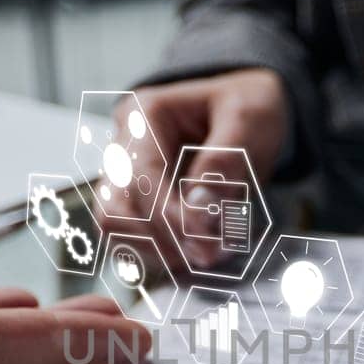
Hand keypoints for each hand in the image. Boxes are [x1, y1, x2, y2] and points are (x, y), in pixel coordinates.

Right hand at [105, 68, 287, 269]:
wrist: (248, 109)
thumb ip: (223, 162)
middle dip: (160, 240)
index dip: (168, 218)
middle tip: (209, 256)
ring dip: (158, 250)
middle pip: (113, 207)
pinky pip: (129, 236)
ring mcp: (122, 172)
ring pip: (114, 227)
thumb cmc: (248, 107)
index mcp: (144, 114)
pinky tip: (195, 251)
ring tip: (208, 253)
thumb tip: (198, 209)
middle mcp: (124, 143)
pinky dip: (160, 251)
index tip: (205, 246)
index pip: (140, 177)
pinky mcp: (134, 198)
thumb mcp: (249, 121)